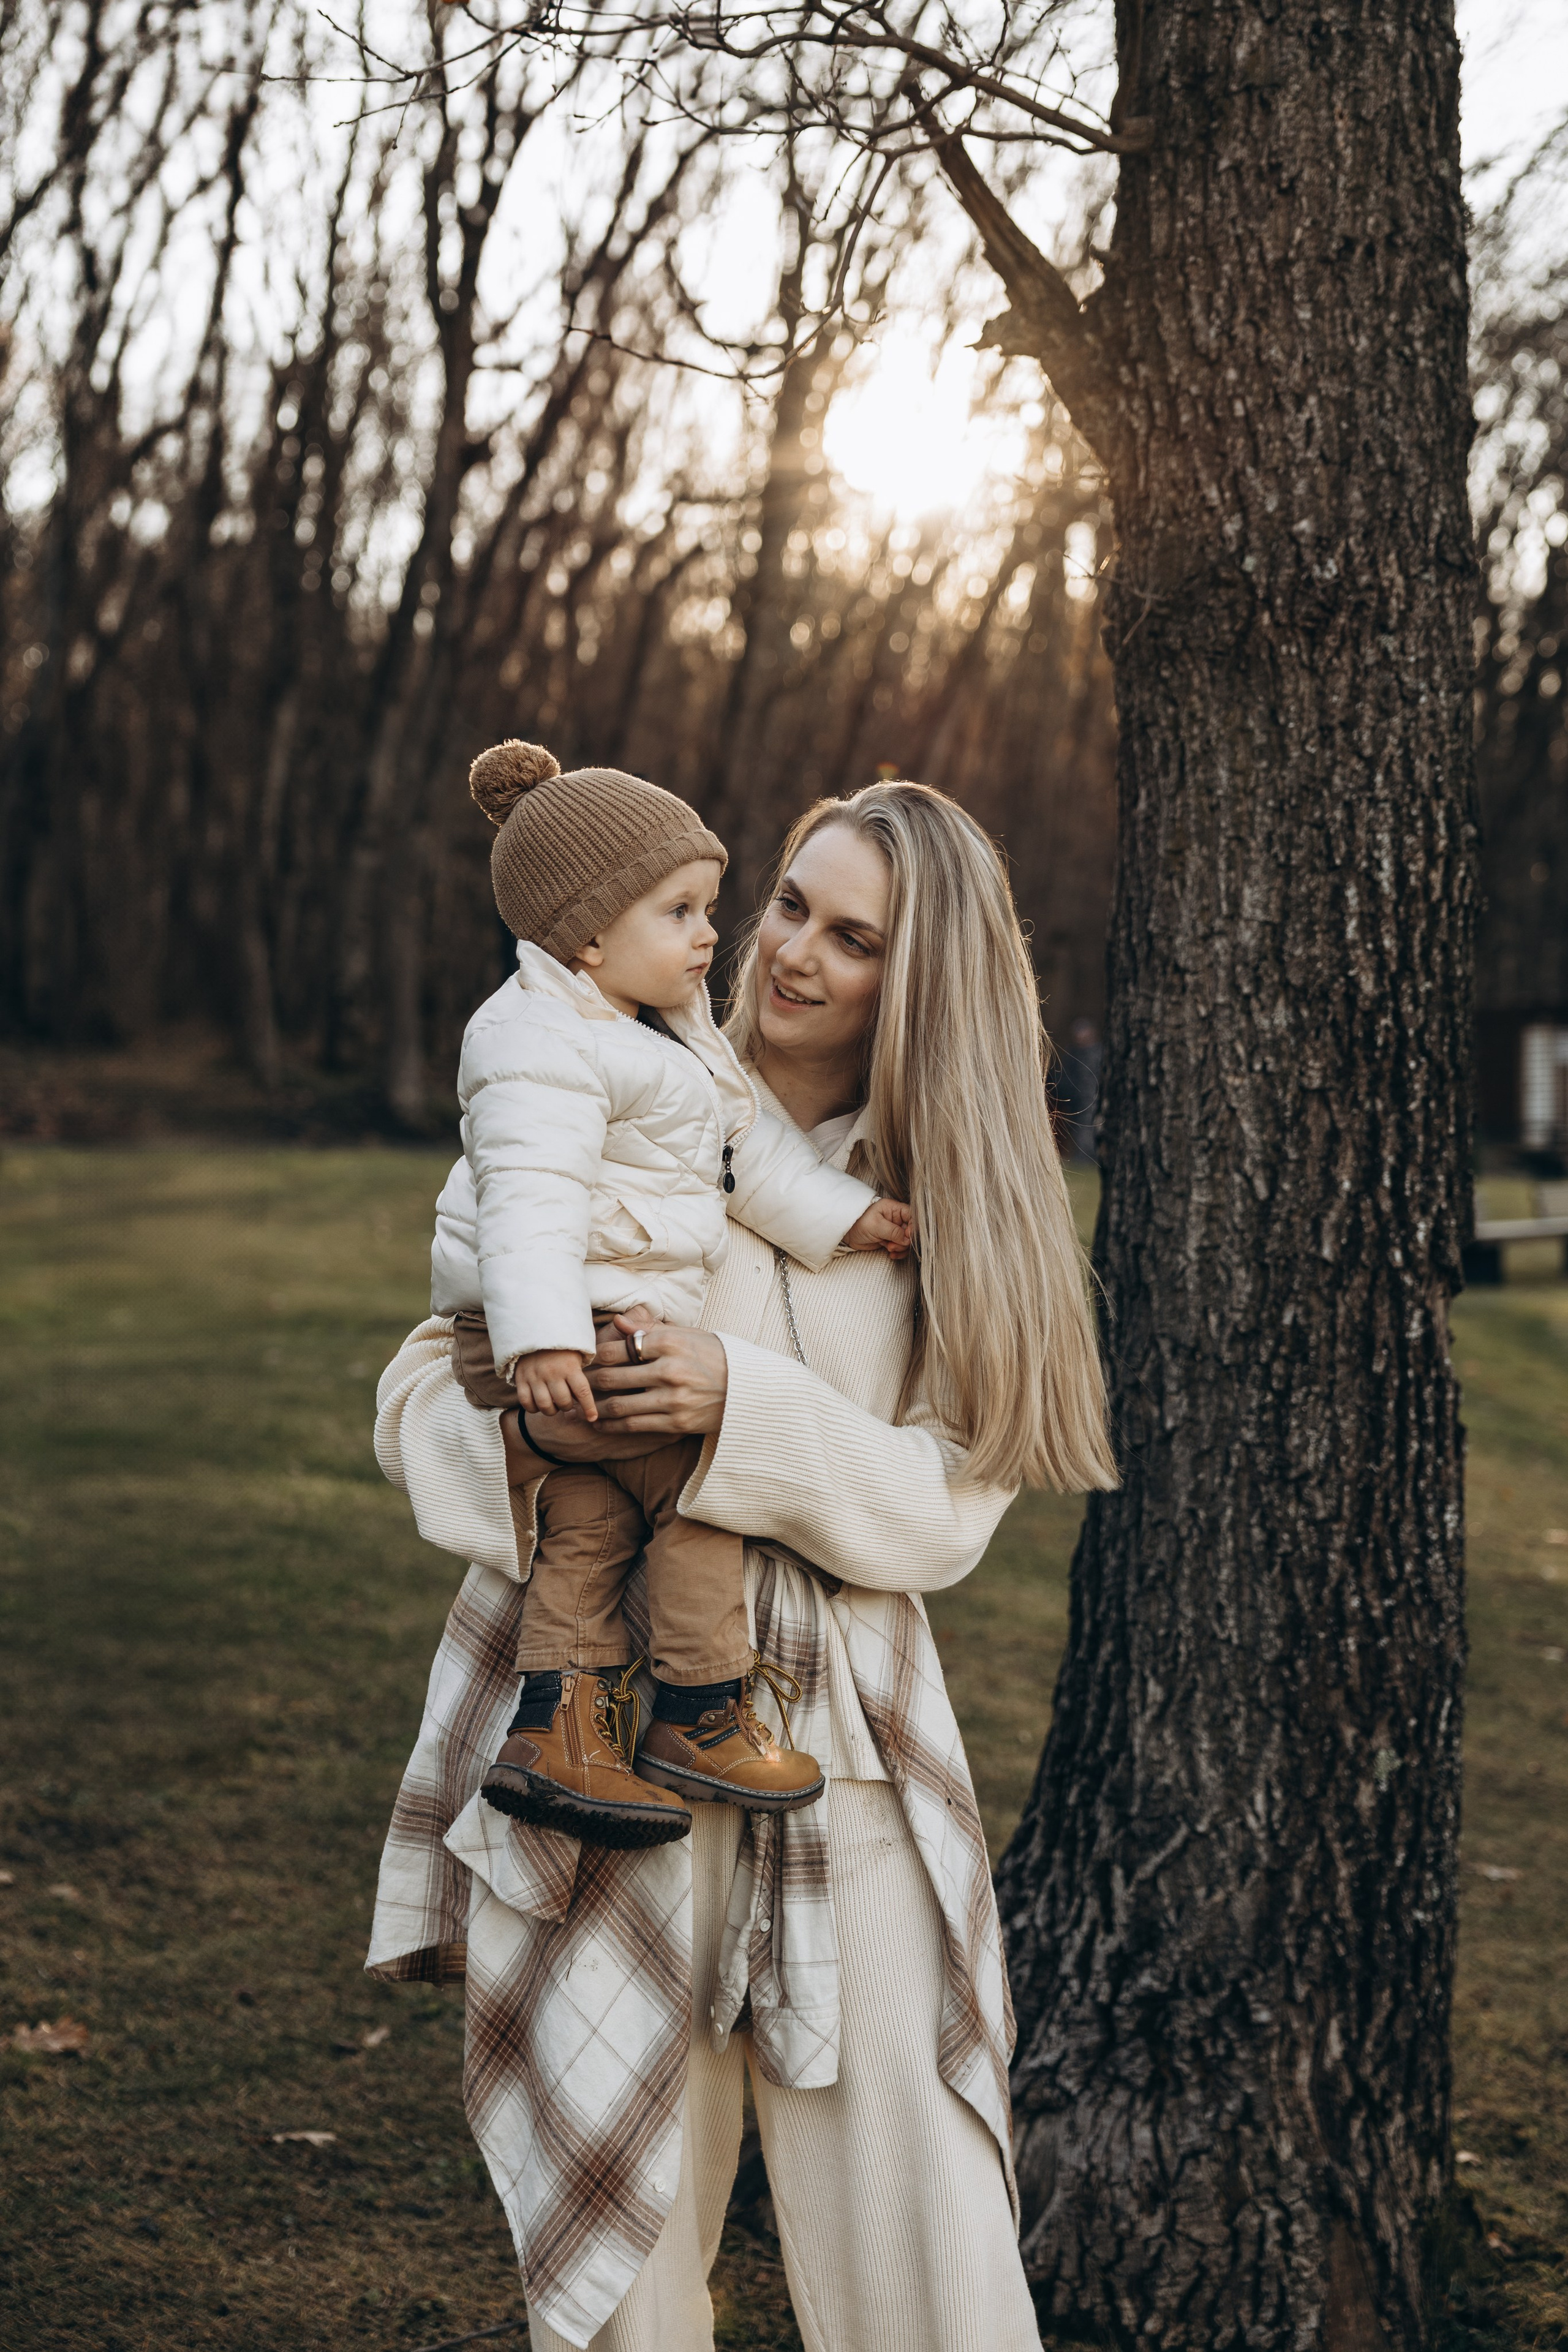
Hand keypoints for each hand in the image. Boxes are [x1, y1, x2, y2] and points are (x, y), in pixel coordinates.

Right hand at [512, 1347, 596, 1420]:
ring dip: (551, 1410)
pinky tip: (538, 1404)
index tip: (593, 1418)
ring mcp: (535, 1376)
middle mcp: (552, 1372)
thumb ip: (580, 1378)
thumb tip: (584, 1404)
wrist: (535, 1331)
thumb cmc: (561, 1349)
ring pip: (545, 1406)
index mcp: (570, 1366)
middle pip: (563, 1402)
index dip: (589, 1408)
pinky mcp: (521, 1379)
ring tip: (553, 1404)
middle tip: (567, 1402)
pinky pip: (526, 1403)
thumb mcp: (576, 1357)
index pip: (582, 1392)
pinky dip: (533, 1408)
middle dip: (567, 1407)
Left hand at [585, 1315, 728, 1434]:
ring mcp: (673, 1399)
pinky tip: (601, 1424)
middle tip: (576, 1383)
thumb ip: (650, 1329)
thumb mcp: (688, 1335)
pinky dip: (612, 1426)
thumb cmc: (715, 1356)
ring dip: (596, 1407)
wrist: (748, 1389)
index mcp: (671, 1342)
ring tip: (583, 1405)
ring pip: (619, 1405)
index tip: (588, 1360)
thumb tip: (618, 1322)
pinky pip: (634, 1426)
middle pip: (613, 1377)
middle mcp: (670, 1370)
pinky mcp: (676, 1423)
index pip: (620, 1348)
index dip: (597, 1355)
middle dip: (589, 1382)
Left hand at [842, 1197, 914, 1258]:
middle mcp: (896, 1219)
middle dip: (904, 1241)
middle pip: (911, 1231)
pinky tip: (891, 1254)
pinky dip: (898, 1252)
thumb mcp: (876, 1225)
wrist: (847, 1233)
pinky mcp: (890, 1240)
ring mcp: (894, 1230)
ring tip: (889, 1249)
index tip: (907, 1236)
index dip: (913, 1227)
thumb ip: (894, 1231)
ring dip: (901, 1248)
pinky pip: (900, 1247)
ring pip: (907, 1241)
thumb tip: (908, 1240)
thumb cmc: (859, 1222)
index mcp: (894, 1208)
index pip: (912, 1216)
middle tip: (892, 1245)